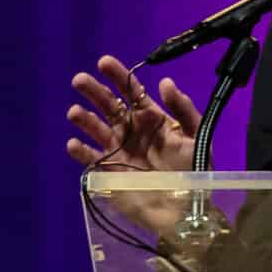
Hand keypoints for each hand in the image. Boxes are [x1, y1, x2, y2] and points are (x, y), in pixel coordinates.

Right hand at [67, 54, 204, 237]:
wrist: (186, 209)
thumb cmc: (194, 171)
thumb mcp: (196, 137)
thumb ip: (183, 109)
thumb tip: (164, 82)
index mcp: (151, 118)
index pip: (132, 92)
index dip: (118, 76)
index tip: (104, 62)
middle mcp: (131, 130)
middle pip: (109, 106)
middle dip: (94, 91)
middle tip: (80, 80)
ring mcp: (118, 150)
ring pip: (96, 128)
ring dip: (84, 119)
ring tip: (75, 112)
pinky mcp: (109, 172)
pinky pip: (90, 159)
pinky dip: (80, 151)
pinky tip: (75, 144)